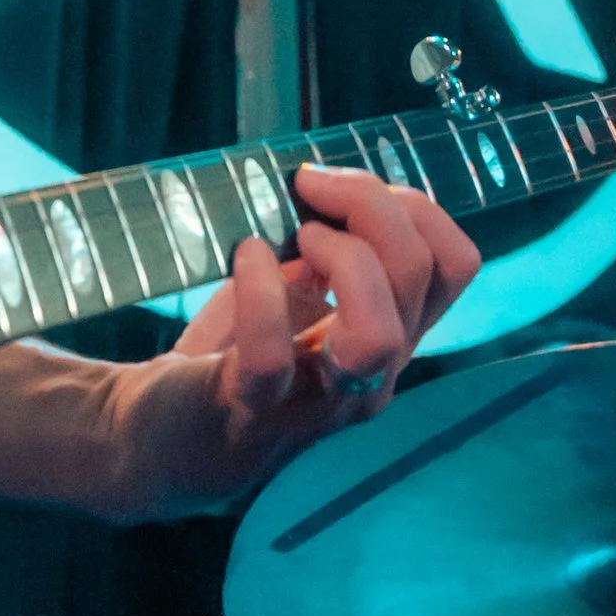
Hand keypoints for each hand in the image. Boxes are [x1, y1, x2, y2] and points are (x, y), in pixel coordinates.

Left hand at [97, 166, 478, 520]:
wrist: (160, 435)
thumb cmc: (235, 351)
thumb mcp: (296, 289)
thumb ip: (328, 248)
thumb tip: (326, 181)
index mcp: (389, 334)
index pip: (454, 264)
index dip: (414, 205)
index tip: (345, 187)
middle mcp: (371, 373)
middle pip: (419, 275)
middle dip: (371, 204)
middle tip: (309, 187)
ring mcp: (317, 400)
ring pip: (378, 333)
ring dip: (343, 258)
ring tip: (296, 238)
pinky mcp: (250, 408)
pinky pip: (272, 357)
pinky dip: (259, 292)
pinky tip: (244, 256)